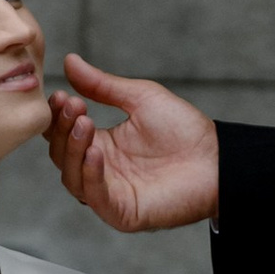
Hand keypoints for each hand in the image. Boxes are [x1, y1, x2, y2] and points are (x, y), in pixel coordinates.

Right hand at [48, 55, 219, 233]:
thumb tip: (70, 61)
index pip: (63, 133)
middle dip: (62, 129)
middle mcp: (101, 171)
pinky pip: (95, 197)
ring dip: (72, 149)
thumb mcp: (141, 99)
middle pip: (61, 155)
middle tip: (74, 106)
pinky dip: (90, 175)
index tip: (61, 95)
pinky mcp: (122, 212)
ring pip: (71, 177)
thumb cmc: (185, 131)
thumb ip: (103, 85)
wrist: (217, 158)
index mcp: (102, 145)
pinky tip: (95, 153)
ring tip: (85, 123)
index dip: (58, 116)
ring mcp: (110, 193)